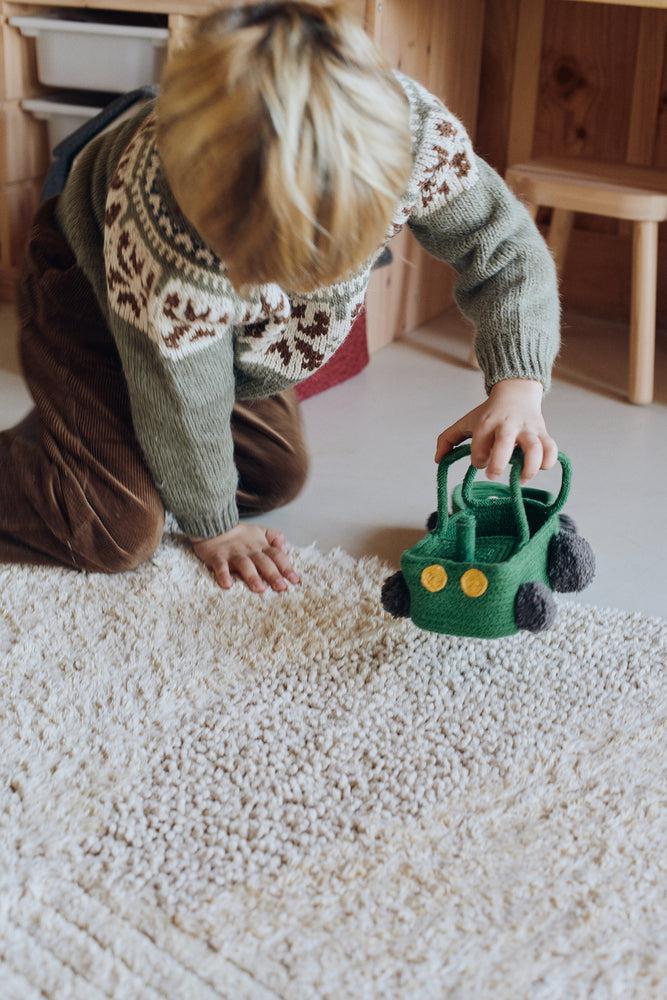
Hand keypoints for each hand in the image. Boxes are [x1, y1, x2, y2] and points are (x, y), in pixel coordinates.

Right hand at [190, 524, 300, 592]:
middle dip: (273, 574)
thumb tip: (285, 548)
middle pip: (263, 562)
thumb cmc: (238, 534)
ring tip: (259, 589)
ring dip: (252, 576)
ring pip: (244, 565)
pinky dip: (223, 575)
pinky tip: (227, 585)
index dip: (286, 567)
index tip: (295, 580)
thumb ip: (274, 537)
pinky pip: (220, 566)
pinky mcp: (217, 557)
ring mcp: (233, 554)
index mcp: (260, 545)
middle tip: (281, 587)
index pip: (277, 555)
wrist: (213, 524)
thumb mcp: (259, 531)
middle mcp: (249, 550)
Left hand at [434, 378, 557, 483]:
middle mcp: (508, 425)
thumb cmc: (488, 413)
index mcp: (487, 423)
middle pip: (505, 442)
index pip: (479, 444)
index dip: (478, 458)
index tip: (480, 462)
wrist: (516, 391)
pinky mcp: (543, 433)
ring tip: (520, 479)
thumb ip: (448, 439)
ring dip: (528, 467)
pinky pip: (551, 448)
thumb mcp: (466, 421)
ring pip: (534, 447)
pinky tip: (540, 469)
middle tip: (493, 474)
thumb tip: (437, 460)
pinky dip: (548, 461)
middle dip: (499, 462)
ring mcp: (528, 429)